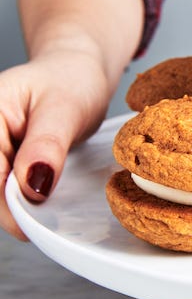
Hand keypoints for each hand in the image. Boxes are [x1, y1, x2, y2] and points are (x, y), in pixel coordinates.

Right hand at [0, 50, 110, 239]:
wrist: (77, 72)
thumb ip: (47, 146)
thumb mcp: (65, 109)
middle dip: (7, 207)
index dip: (4, 200)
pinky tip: (37, 203)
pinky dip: (20, 198)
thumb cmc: (71, 80)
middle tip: (36, 226)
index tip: (27, 223)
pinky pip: (3, 186)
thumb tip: (32, 187)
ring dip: (13, 206)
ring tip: (41, 214)